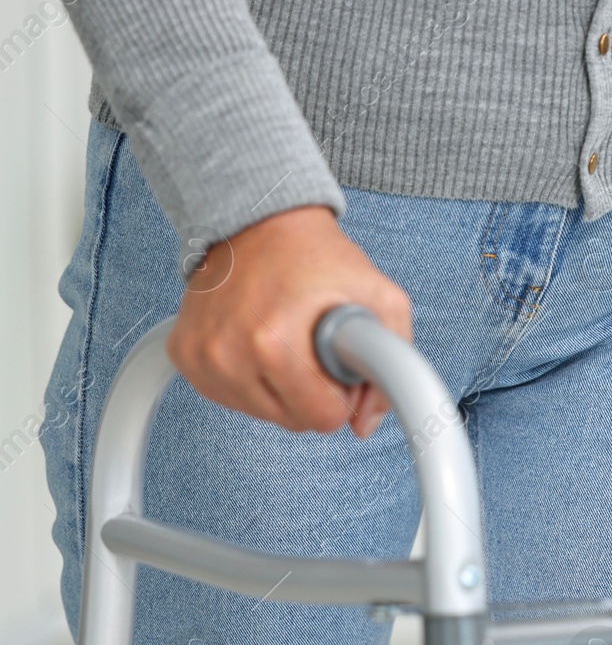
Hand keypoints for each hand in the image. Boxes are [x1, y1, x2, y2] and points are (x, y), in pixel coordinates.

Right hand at [167, 206, 411, 437]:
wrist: (258, 222)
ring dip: (284, 388)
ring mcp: (201, 357)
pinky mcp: (184, 356)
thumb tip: (365, 422)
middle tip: (316, 345)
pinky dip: (254, 380)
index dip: (342, 394)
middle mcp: (228, 353)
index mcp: (273, 342)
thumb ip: (394, 364)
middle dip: (315, 391)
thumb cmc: (316, 258)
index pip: (322, 418)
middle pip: (294, 421)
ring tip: (289, 339)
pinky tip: (261, 344)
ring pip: (263, 414)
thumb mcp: (379, 298)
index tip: (339, 361)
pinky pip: (233, 398)